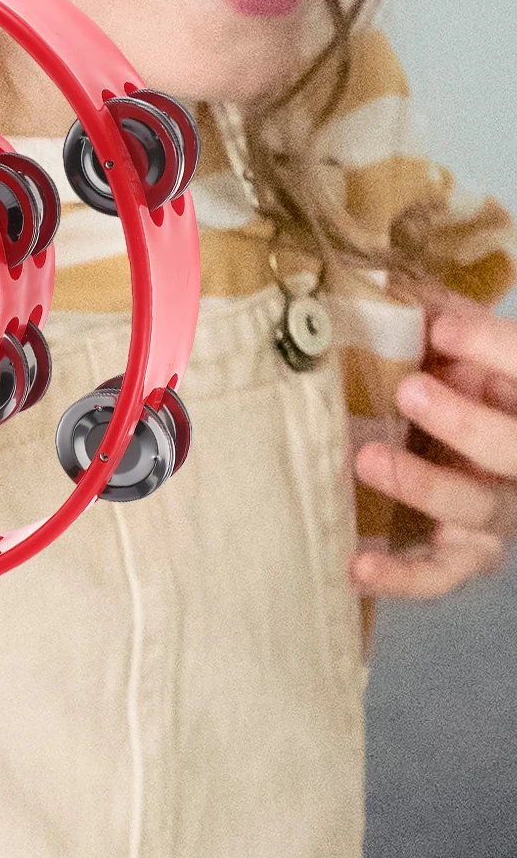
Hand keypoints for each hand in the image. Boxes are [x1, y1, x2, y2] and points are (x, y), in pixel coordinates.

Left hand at [350, 279, 516, 599]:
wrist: (467, 447)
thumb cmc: (459, 386)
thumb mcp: (460, 349)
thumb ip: (442, 319)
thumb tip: (391, 280)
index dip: (495, 348)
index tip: (442, 326)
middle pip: (515, 448)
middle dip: (467, 421)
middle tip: (412, 388)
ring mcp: (498, 513)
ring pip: (479, 507)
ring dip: (427, 485)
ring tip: (368, 458)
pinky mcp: (463, 555)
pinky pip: (437, 575)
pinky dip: (400, 576)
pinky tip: (357, 565)